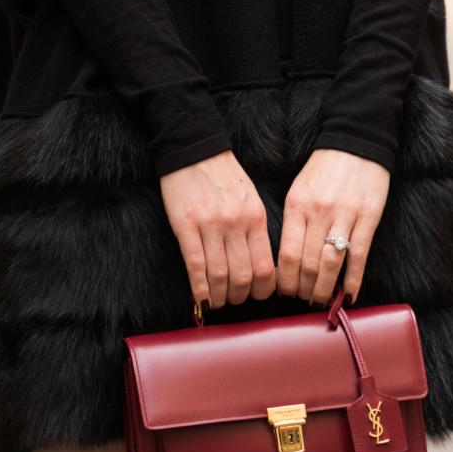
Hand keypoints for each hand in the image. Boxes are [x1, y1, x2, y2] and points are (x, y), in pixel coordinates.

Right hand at [160, 151, 275, 309]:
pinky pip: (195, 265)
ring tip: (216, 302)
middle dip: (240, 297)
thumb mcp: (251, 200)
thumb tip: (260, 266)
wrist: (194, 149)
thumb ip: (256, 231)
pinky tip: (200, 298)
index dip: (263, 290)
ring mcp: (211, 226)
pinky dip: (199, 287)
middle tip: (234, 301)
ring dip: (219, 297)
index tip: (257, 296)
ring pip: (220, 275)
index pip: (266, 267)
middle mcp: (237, 224)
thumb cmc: (224, 177)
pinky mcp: (186, 225)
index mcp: (256, 218)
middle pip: (244, 277)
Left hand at [277, 149, 389, 305]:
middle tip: (304, 301)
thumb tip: (287, 260)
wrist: (356, 142)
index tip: (285, 292)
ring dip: (326, 288)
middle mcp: (318, 213)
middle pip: (308, 263)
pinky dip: (354, 278)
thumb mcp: (298, 190)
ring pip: (332, 263)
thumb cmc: (324, 170)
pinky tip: (349, 294)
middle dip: (304, 289)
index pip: (287, 254)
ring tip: (322, 301)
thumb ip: (293, 222)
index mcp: (297, 206)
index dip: (285, 280)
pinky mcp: (368, 217)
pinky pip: (359, 255)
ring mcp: (345, 215)